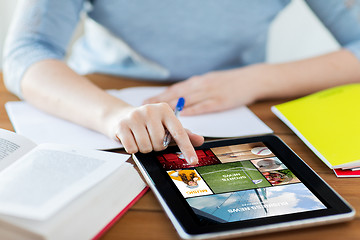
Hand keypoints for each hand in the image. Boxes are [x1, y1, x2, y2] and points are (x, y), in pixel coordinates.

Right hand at [110, 103, 203, 163]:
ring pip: (146, 147)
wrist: (121, 116)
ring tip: (141, 138)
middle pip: (160, 143)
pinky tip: (132, 138)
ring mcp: (135, 116)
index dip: (187, 148)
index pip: (179, 132)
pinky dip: (133, 148)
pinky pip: (132, 148)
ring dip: (145, 148)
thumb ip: (183, 133)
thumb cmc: (148, 122)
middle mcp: (151, 110)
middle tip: (151, 138)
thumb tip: (200, 140)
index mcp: (165, 110)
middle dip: (156, 146)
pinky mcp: (122, 125)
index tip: (193, 161)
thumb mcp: (166, 125)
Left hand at [144, 64, 268, 114]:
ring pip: (187, 100)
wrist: (252, 79)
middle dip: (160, 101)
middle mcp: (201, 85)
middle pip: (177, 94)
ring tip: (158, 113)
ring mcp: (211, 93)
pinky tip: (183, 115)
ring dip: (172, 107)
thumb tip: (181, 96)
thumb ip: (196, 88)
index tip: (147, 101)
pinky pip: (204, 106)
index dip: (160, 95)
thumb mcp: (211, 80)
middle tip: (145, 108)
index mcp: (198, 81)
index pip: (175, 89)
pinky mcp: (221, 101)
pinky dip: (193, 110)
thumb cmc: (230, 81)